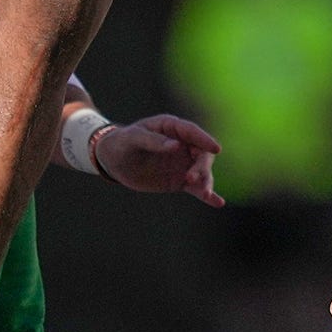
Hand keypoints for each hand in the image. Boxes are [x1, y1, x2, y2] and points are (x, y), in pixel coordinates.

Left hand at [85, 113, 224, 205]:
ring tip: (205, 194)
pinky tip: (218, 202)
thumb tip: (176, 145)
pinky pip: (196, 187)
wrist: (113, 161)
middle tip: (191, 178)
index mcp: (171, 128)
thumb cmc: (122, 143)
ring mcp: (183, 163)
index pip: (192, 132)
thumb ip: (153, 141)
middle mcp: (182, 144)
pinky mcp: (179, 181)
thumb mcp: (133, 139)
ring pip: (201, 172)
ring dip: (206, 182)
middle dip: (202, 166)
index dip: (205, 140)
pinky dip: (207, 195)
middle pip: (201, 154)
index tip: (216, 149)